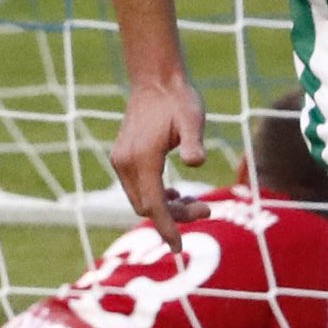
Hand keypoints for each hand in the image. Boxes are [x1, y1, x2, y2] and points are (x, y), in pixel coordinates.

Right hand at [110, 71, 209, 245]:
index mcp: (141, 158)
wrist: (155, 79)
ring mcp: (121, 161)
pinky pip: (137, 189)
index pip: (153, 205)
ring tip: (196, 202)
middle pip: (147, 206)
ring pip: (140, 200)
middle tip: (207, 209)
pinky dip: (156, 197)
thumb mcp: (193, 118)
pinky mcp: (122, 158)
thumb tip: (196, 162)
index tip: (177, 248)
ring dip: (166, 208)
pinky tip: (176, 192)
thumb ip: (193, 141)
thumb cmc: (179, 99)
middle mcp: (125, 163)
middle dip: (175, 216)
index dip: (167, 228)